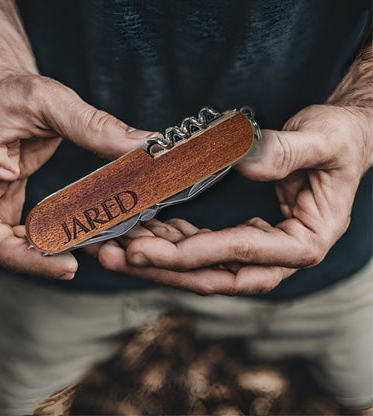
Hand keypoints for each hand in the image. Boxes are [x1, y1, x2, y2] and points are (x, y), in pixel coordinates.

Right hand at [0, 74, 153, 278]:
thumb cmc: (9, 87)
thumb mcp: (49, 100)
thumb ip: (94, 124)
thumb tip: (142, 144)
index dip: (20, 257)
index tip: (65, 265)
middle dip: (34, 261)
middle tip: (77, 263)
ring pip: (6, 241)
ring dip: (41, 252)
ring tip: (81, 248)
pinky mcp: (6, 194)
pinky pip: (21, 226)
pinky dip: (45, 235)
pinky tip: (72, 230)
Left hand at [96, 105, 372, 294]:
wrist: (344, 142)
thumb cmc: (340, 141)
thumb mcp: (324, 140)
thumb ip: (289, 151)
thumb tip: (243, 160)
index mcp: (305, 242)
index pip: (243, 254)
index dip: (197, 252)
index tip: (151, 248)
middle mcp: (278, 256)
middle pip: (214, 275)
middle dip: (164, 268)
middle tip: (118, 255)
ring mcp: (257, 249)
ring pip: (201, 266)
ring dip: (158, 258)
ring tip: (114, 246)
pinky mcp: (240, 237)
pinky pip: (200, 246)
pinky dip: (169, 240)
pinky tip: (141, 229)